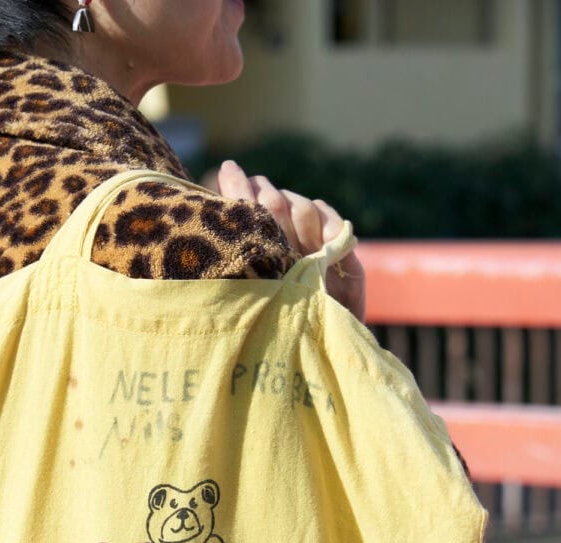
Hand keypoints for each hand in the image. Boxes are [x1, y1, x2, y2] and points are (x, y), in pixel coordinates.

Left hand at [216, 160, 365, 323]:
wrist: (318, 356)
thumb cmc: (276, 335)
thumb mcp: (251, 293)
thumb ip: (241, 251)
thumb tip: (221, 204)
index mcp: (256, 252)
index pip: (244, 206)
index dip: (237, 187)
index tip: (228, 169)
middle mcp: (282, 243)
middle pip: (273, 199)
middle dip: (269, 202)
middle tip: (268, 211)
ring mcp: (311, 244)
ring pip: (300, 205)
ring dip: (300, 219)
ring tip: (302, 248)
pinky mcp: (339, 249)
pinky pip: (329, 216)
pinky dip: (328, 224)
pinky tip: (327, 241)